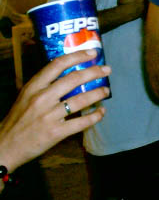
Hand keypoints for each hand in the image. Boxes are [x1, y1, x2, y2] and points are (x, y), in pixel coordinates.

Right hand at [0, 49, 110, 175]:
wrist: (5, 146)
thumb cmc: (18, 119)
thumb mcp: (26, 96)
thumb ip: (44, 85)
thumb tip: (68, 72)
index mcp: (33, 87)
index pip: (57, 65)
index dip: (77, 56)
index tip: (92, 53)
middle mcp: (41, 99)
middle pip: (73, 79)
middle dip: (94, 72)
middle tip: (107, 70)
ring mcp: (49, 116)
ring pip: (80, 100)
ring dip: (97, 93)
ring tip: (106, 90)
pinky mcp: (55, 133)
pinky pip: (81, 122)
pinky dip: (94, 116)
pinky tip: (101, 112)